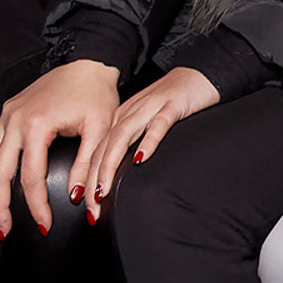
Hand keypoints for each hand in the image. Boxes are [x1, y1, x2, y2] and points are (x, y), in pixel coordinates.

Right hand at [0, 59, 121, 238]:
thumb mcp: (100, 130)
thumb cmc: (97, 94)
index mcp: (37, 124)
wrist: (88, 62)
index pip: (32, 177)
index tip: (45, 226)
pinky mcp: (7, 113)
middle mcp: (15, 120)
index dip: (37, 206)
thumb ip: (88, 165)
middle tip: (5, 231)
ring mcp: (7, 115)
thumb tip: (78, 199)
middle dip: (0, 205)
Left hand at [82, 68, 219, 217]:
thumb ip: (131, 145)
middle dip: (93, 181)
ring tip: (103, 190)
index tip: (86, 206)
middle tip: (91, 208)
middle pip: (104, 149)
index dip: (87, 180)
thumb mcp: (145, 123)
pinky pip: (158, 125)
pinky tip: (141, 158)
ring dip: (109, 166)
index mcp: (121, 119)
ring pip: (122, 137)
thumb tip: (117, 178)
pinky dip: (147, 142)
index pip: (97, 152)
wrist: (197, 74)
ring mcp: (150, 108)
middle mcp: (130, 113)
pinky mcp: (172, 105)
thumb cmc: (173, 103)